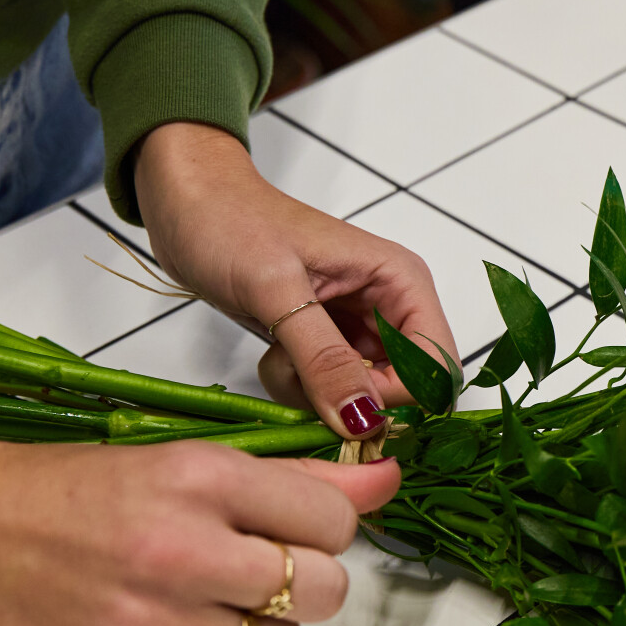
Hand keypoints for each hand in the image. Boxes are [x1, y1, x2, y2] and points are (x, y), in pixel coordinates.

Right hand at [0, 403, 400, 625]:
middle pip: (321, 590)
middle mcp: (179, 551)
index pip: (333, 521)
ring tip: (197, 601)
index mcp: (196, 478)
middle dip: (302, 583)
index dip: (323, 529)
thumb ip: (287, 480)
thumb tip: (384, 478)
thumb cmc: (54, 488)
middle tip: (255, 572)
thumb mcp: (174, 461)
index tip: (293, 530)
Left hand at [134, 122, 459, 436]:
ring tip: (278, 355)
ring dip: (318, 395)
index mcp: (400, 282)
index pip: (437, 367)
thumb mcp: (277, 290)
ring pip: (364, 398)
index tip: (341, 398)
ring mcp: (357, 328)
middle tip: (299, 372)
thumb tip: (364, 421)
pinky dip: (301, 389)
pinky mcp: (326, 343)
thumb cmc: (231, 223)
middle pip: (403, 390)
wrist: (188, 204)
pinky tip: (274, 355)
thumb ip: (323, 358)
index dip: (397, 396)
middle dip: (350, 399)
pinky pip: (331, 392)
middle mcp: (389, 307)